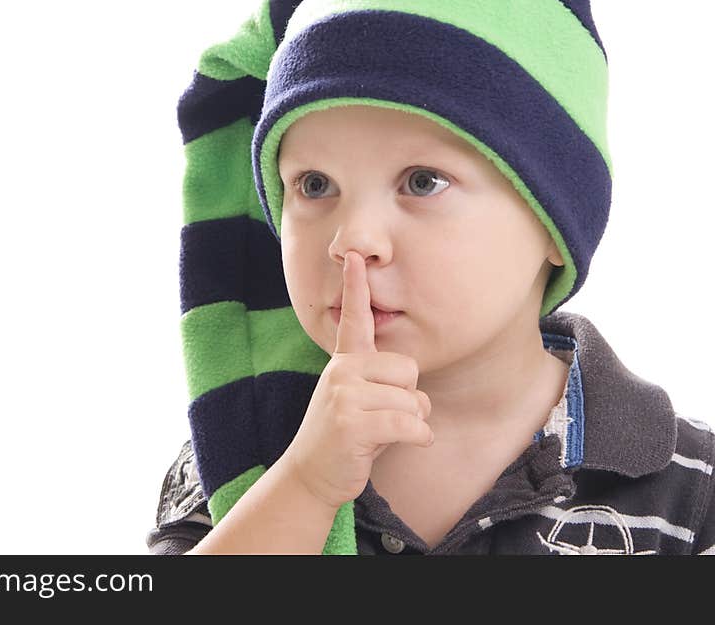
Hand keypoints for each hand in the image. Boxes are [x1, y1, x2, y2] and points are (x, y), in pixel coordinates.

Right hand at [282, 251, 434, 510]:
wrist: (311, 474)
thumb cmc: (345, 437)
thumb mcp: (355, 400)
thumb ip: (379, 384)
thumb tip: (419, 396)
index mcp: (344, 362)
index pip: (354, 319)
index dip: (357, 287)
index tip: (356, 256)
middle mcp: (341, 372)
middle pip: (409, 370)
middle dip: (411, 398)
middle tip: (386, 417)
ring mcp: (344, 396)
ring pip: (413, 400)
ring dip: (412, 422)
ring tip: (385, 433)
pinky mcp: (352, 424)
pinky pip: (410, 423)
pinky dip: (419, 438)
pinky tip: (407, 444)